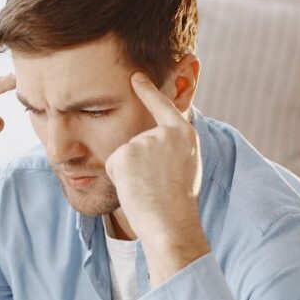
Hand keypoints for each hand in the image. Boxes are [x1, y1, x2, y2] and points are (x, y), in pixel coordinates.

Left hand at [104, 72, 202, 235]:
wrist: (170, 223)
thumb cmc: (178, 204)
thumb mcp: (186, 166)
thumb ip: (171, 147)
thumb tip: (152, 139)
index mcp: (185, 134)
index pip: (163, 106)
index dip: (148, 91)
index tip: (135, 76)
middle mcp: (165, 132)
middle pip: (138, 141)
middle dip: (139, 164)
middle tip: (156, 185)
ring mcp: (144, 141)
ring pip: (124, 154)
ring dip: (130, 173)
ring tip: (148, 188)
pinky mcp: (124, 153)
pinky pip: (114, 165)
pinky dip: (120, 179)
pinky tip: (136, 188)